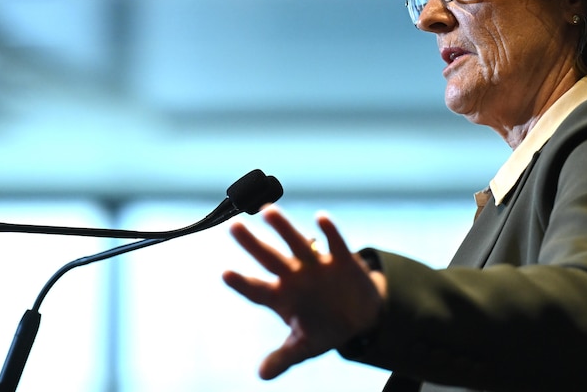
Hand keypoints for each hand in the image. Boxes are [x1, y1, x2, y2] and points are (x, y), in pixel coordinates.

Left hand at [222, 206, 384, 379]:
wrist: (361, 317)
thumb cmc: (325, 328)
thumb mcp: (304, 347)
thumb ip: (284, 358)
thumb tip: (261, 375)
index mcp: (282, 297)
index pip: (257, 290)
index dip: (242, 283)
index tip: (225, 273)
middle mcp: (295, 276)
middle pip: (270, 258)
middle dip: (252, 244)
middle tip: (233, 226)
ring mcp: (316, 265)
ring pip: (297, 244)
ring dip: (283, 228)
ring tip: (269, 211)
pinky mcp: (341, 259)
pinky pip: (333, 243)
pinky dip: (329, 231)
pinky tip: (320, 218)